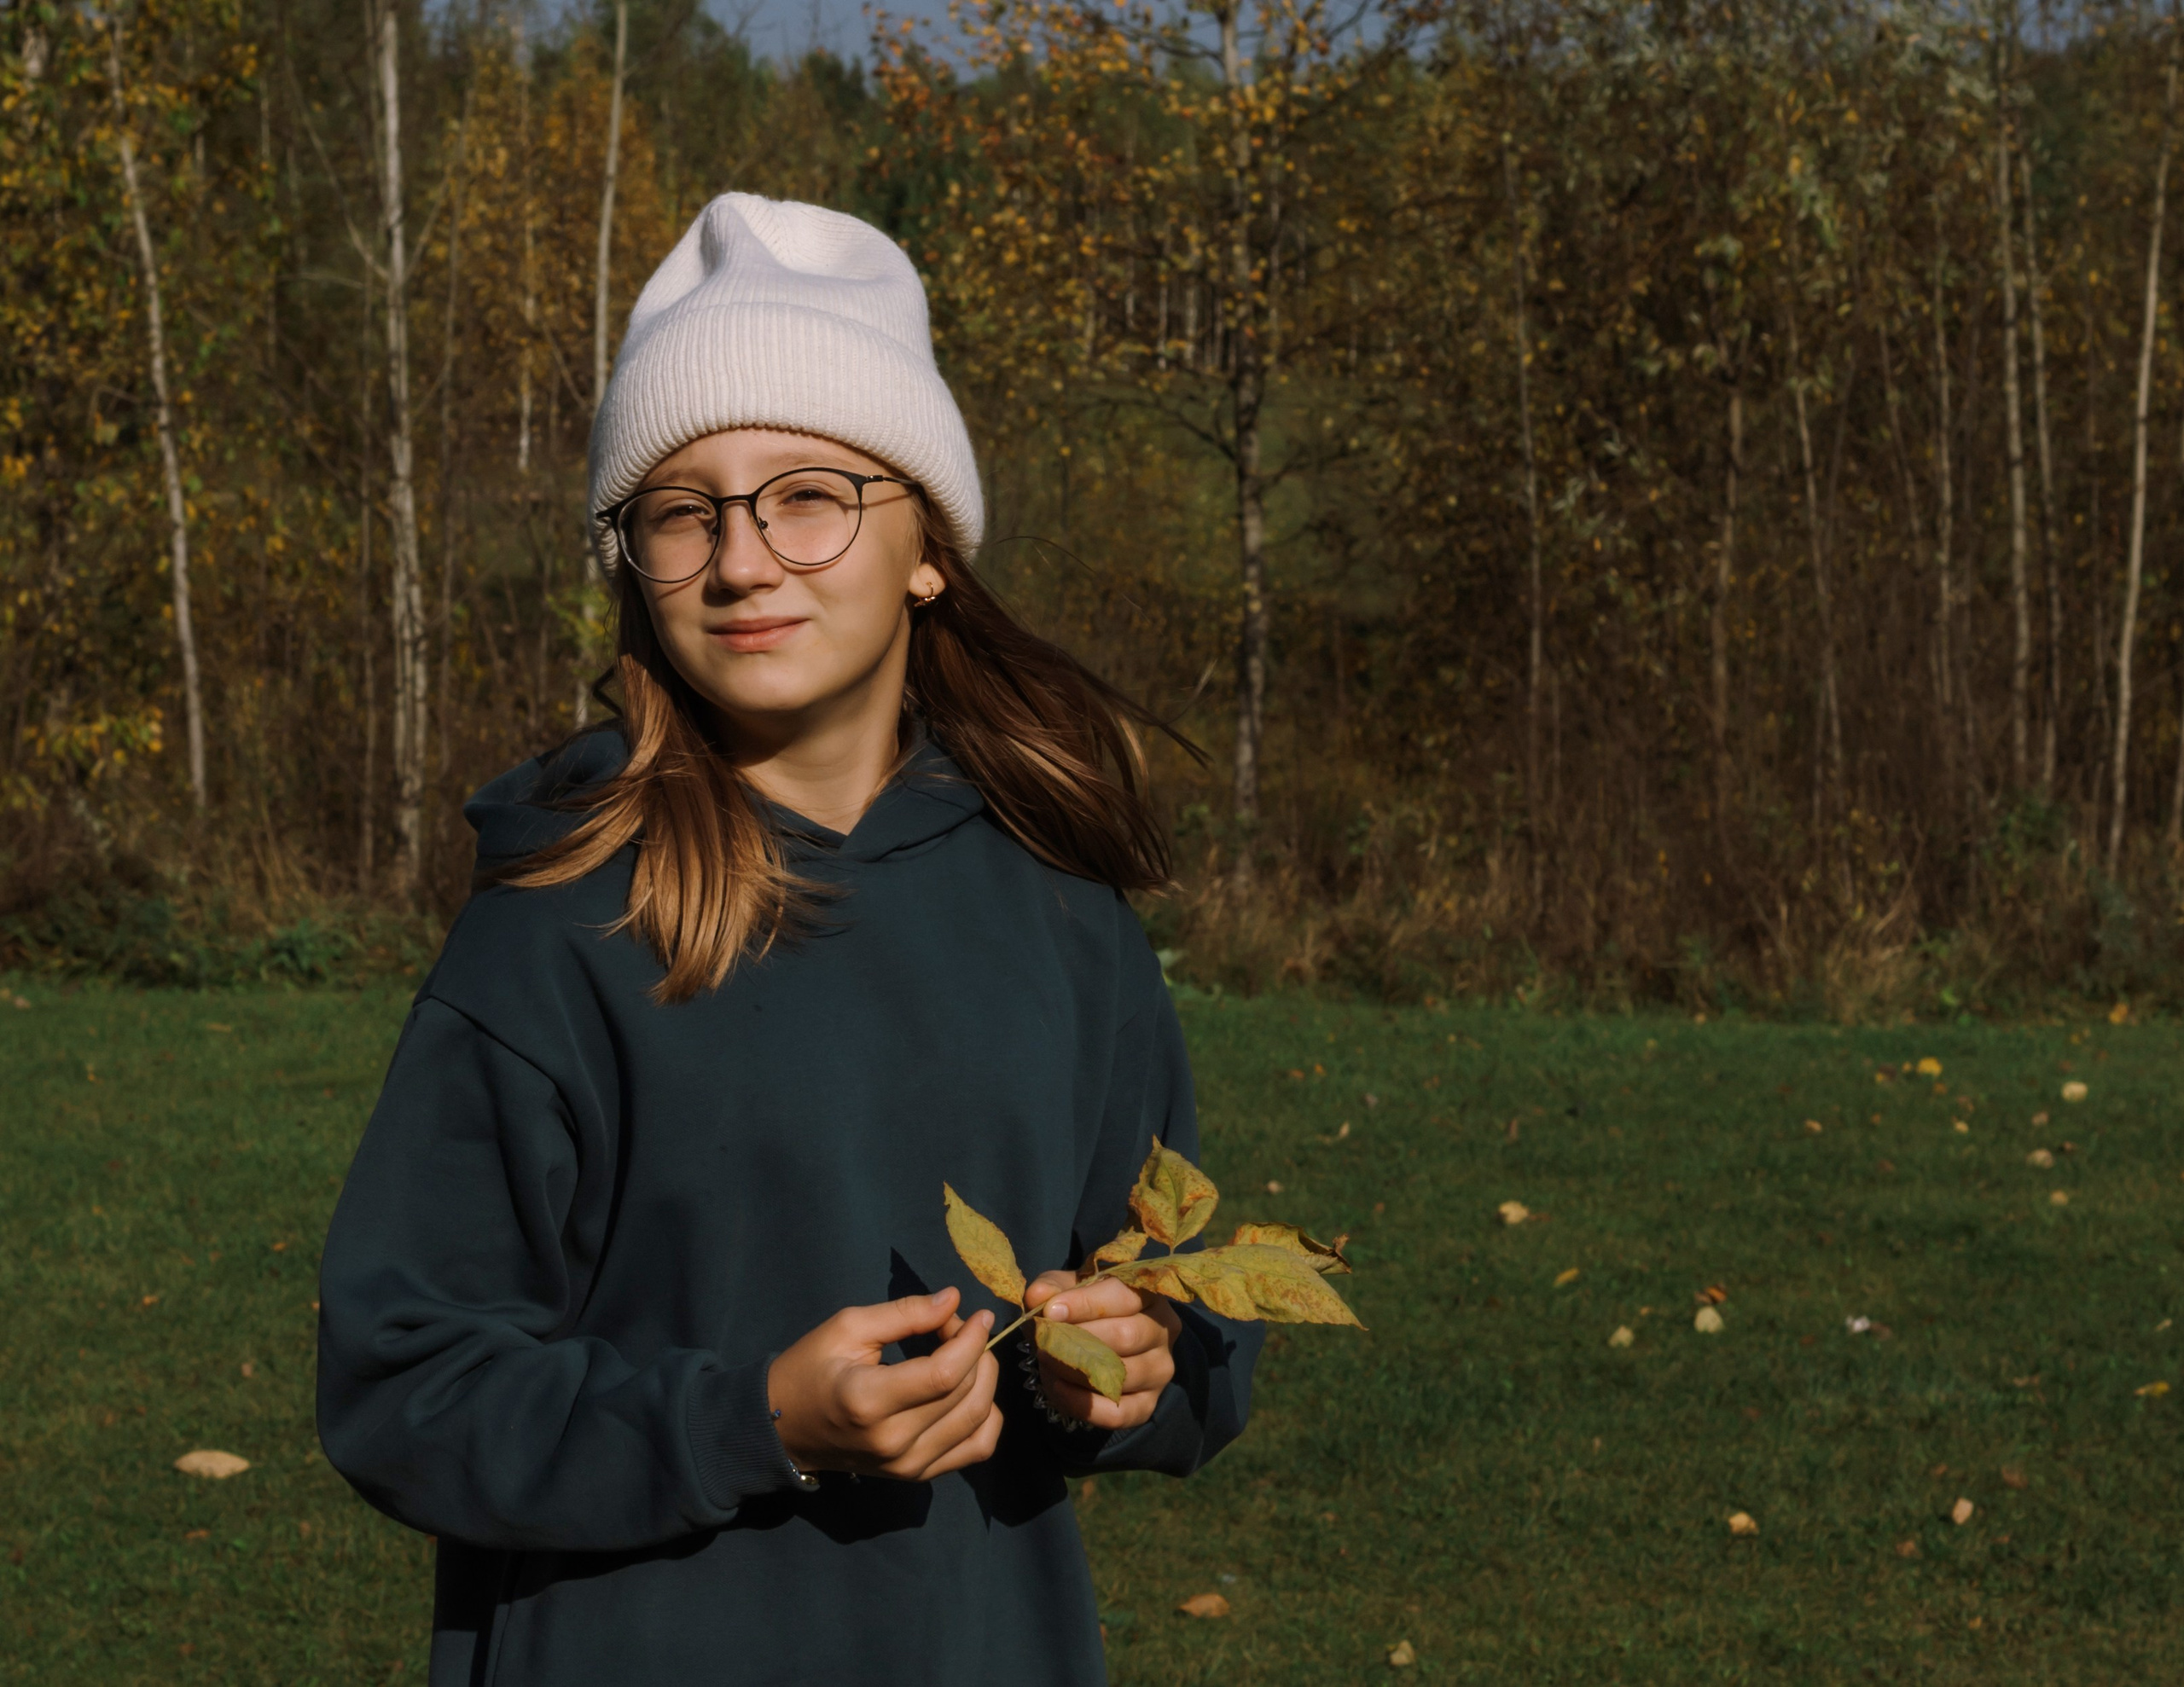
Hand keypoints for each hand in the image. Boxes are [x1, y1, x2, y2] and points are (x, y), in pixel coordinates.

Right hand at [765, 1287, 1003, 1480]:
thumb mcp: (848, 1327)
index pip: (944, 1374)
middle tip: (958, 1327)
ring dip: (986, 1380)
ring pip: (978, 1421)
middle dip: (977, 1351)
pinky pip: (976, 1449)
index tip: (979, 1315)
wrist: (784, 1427)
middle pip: (966, 1395)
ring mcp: (907, 1466)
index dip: (972, 1340)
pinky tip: (973, 1392)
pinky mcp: (917, 1475)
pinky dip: (987, 1418)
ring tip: (968, 1354)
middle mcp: (894, 1441)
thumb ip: (904, 1313)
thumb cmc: (811, 1368)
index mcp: (869, 1401)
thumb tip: (954, 1299)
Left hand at [1023, 1270, 1181, 1430]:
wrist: (1096, 1344)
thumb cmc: (1082, 1308)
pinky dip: (1081, 1404)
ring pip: (1121, 1375)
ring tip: (1046, 1362)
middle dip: (1078, 1339)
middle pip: (1127, 1335)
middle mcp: (1163, 1331)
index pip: (1124, 1296)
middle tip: (1043, 1341)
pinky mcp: (1148, 1404)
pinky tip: (1057, 1388)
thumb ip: (1051, 1287)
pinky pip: (1117, 1413)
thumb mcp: (1065, 1289)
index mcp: (1148, 1294)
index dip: (1086, 1304)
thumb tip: (1038, 1296)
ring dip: (1074, 1371)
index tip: (1051, 1312)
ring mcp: (1159, 1370)